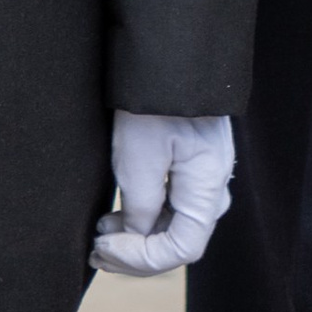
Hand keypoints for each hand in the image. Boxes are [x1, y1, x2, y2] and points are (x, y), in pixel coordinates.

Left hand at [94, 113, 235, 275]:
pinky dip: (146, 213)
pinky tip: (118, 212)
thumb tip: (138, 236)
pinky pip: (174, 200)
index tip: (104, 246)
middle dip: (137, 252)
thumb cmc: (152, 104)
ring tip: (101, 231)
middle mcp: (215, 183)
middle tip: (96, 250)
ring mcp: (206, 170)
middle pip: (180, 237)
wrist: (166, 52)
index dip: (142, 259)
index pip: (183, 248)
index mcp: (208, 186)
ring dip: (139, 235)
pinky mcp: (194, 157)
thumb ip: (141, 210)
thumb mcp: (138, 162)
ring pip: (176, 221)